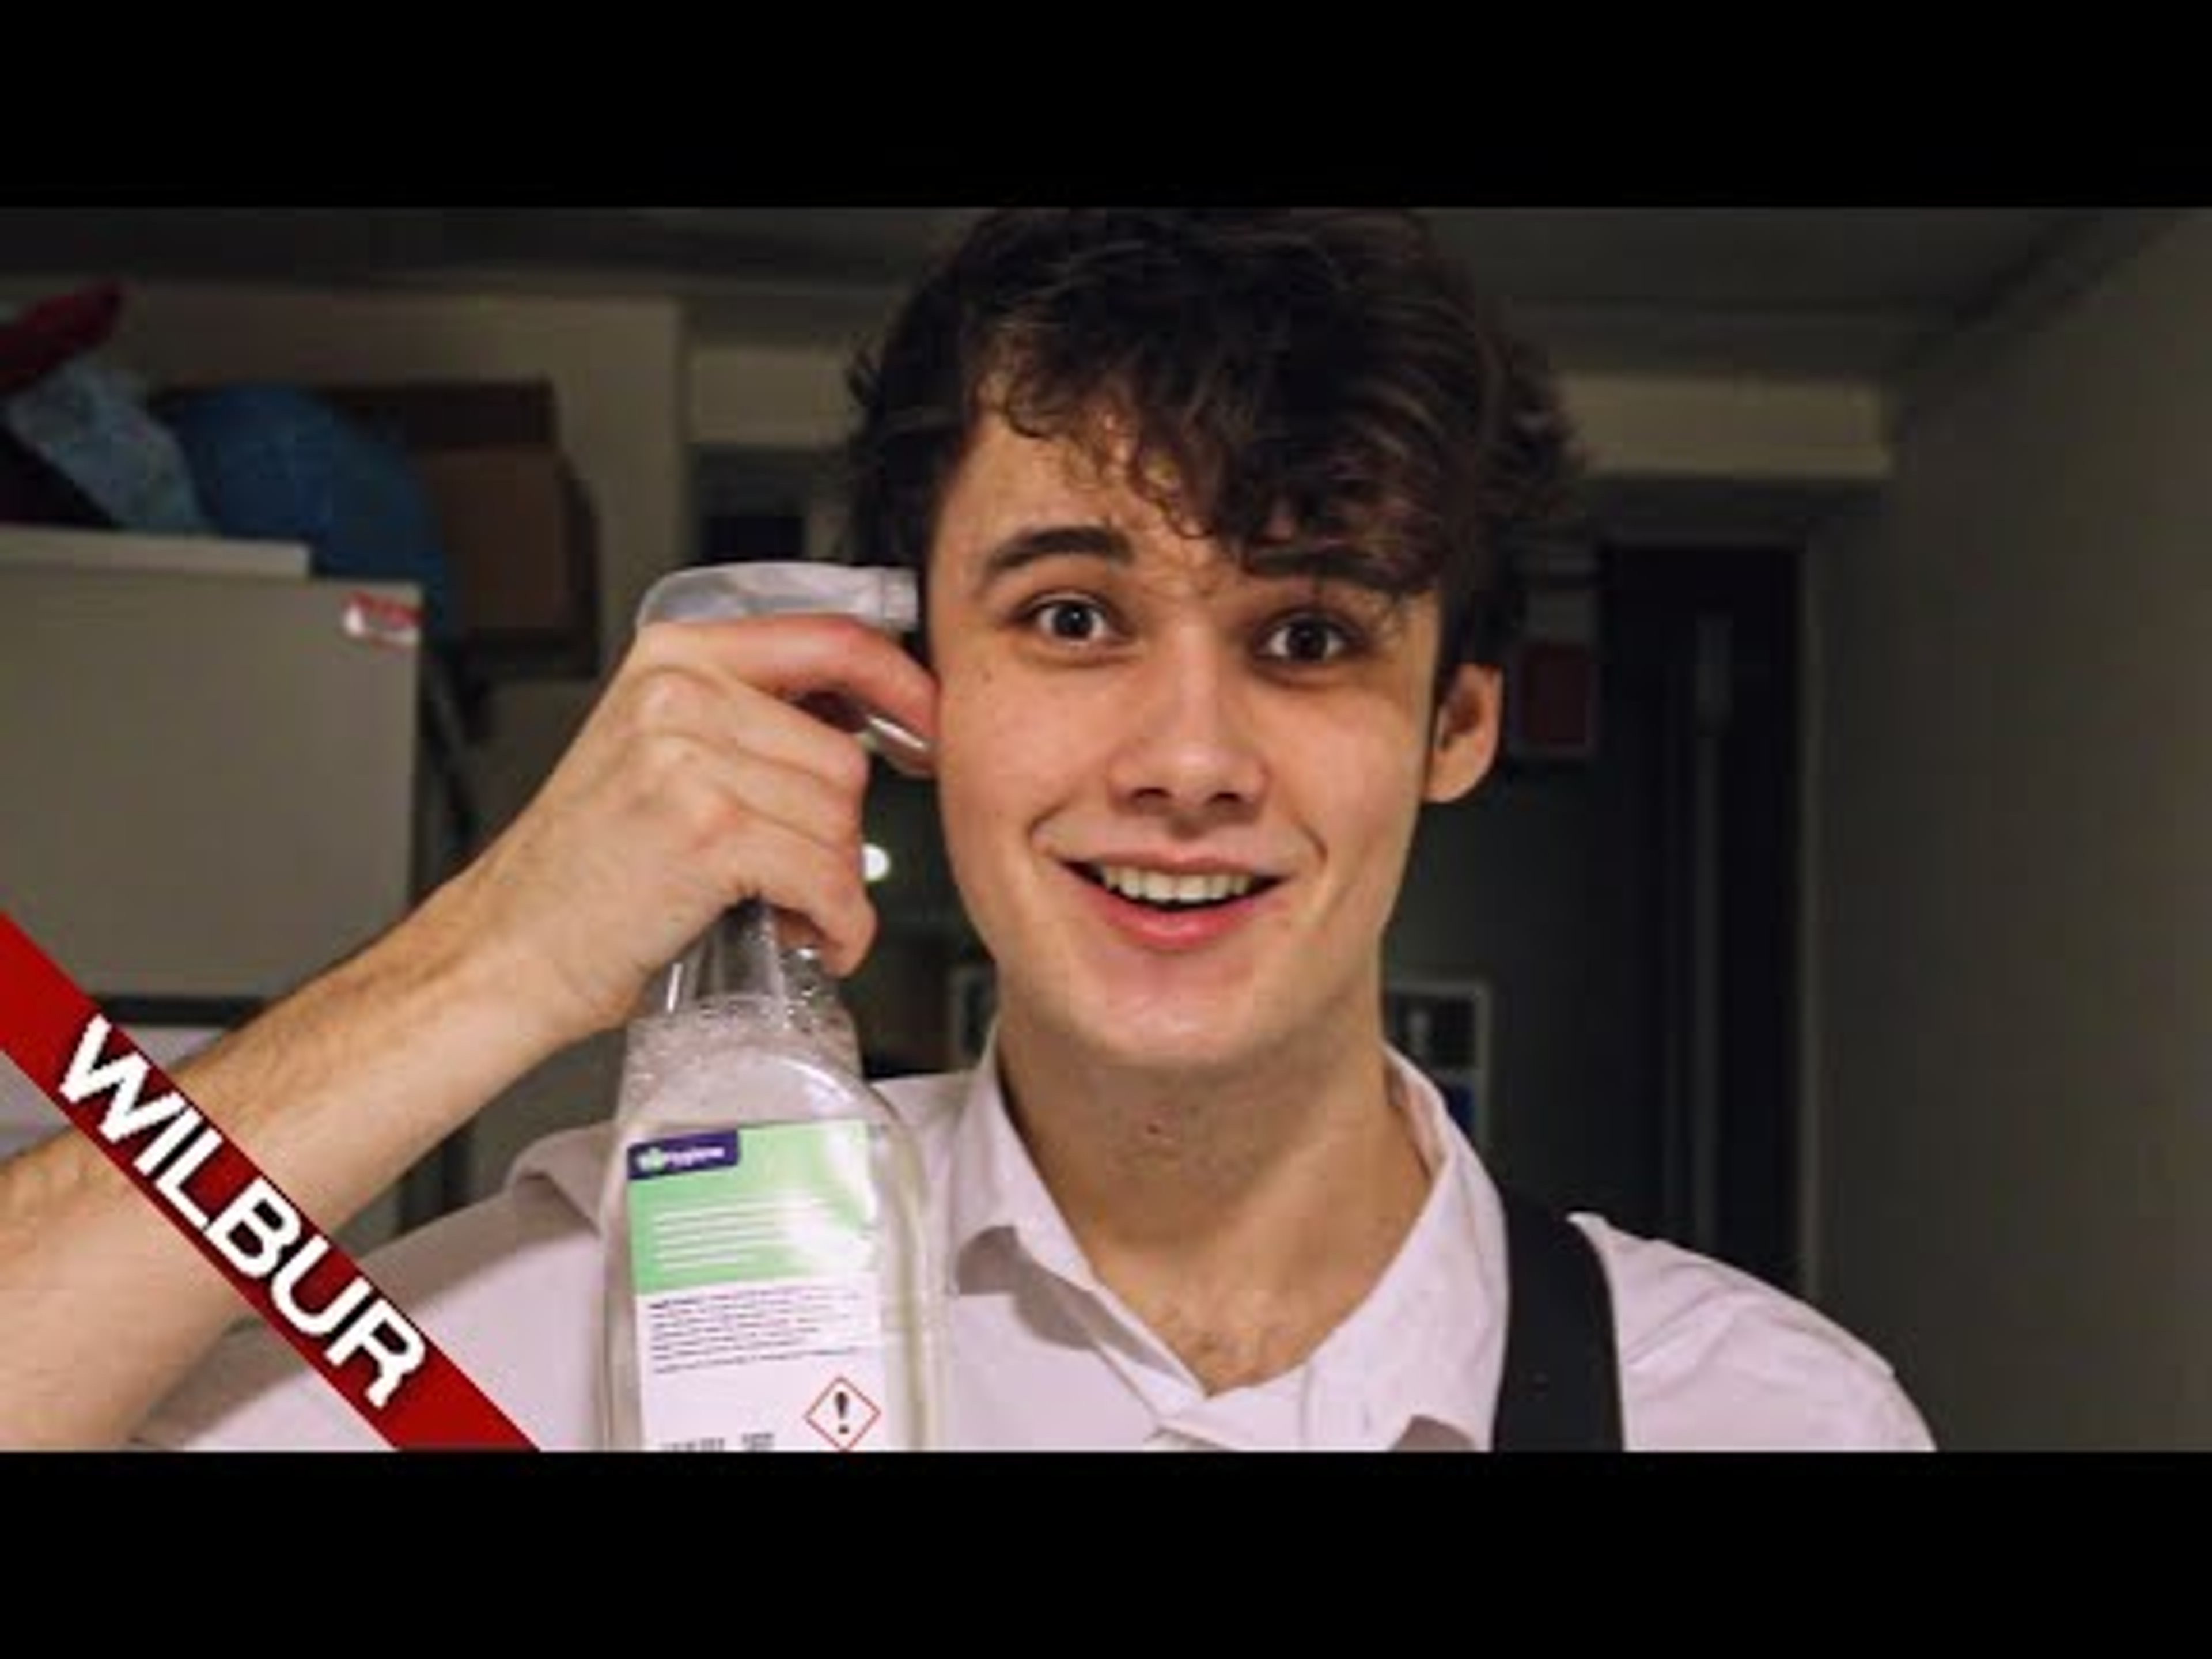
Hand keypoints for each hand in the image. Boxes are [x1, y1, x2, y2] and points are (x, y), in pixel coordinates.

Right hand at [440, 613, 937, 1048]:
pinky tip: (800, 936)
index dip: (903, 688)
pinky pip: (828, 877)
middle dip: (836, 833)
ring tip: (777, 908)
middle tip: (790, 874)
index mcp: (676, 657)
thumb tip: (866, 719)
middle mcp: (681, 693)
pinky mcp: (707, 829)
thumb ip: (750, 719)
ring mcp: (690, 756)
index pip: (833, 640)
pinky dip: (834, 924)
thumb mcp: (658, 755)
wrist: (509, 950)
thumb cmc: (588, 872)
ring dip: (831, 885)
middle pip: (845, 756)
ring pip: (842, 821)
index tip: (930, 731)